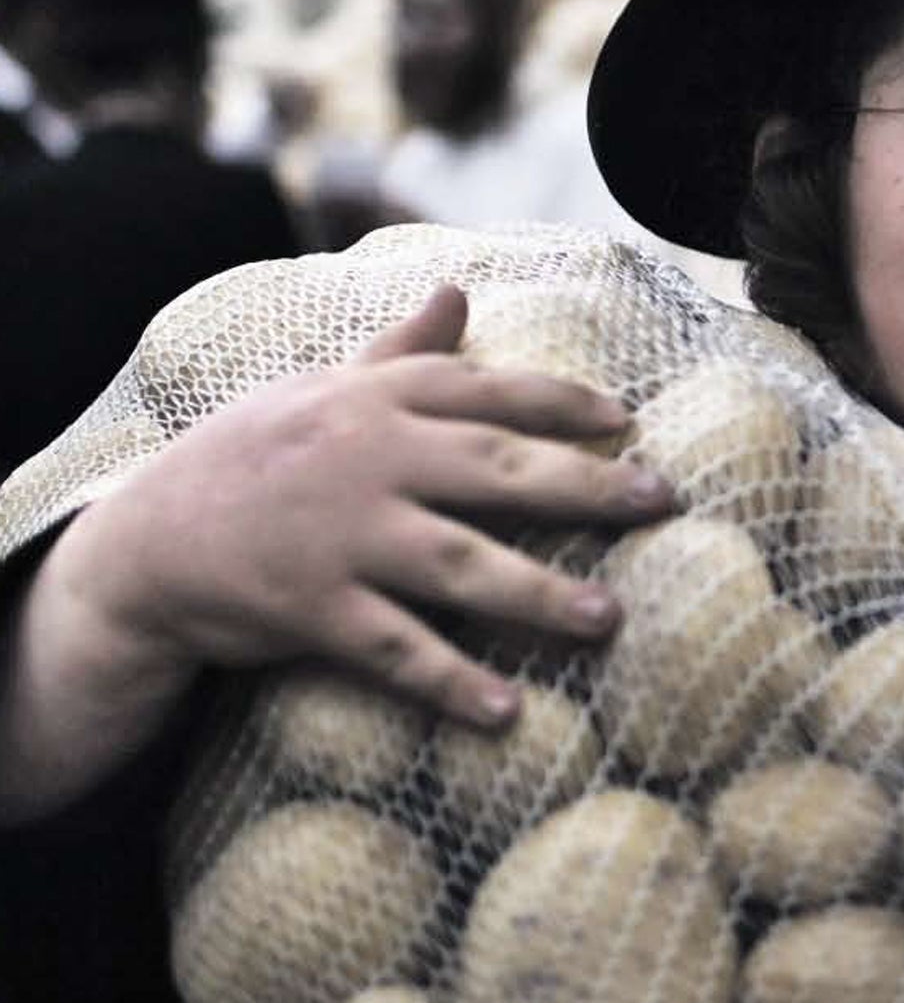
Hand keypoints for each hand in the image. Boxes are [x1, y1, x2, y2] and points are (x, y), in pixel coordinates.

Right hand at [81, 284, 672, 724]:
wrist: (141, 544)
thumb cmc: (249, 459)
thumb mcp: (319, 393)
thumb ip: (400, 354)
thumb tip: (459, 290)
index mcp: (373, 400)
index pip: (486, 389)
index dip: (563, 401)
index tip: (629, 420)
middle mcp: (365, 457)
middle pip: (496, 469)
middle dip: (586, 485)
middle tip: (662, 501)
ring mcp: (338, 534)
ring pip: (458, 563)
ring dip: (538, 593)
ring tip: (609, 617)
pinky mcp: (309, 607)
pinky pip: (394, 648)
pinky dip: (451, 681)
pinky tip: (506, 712)